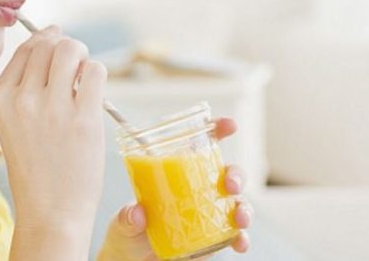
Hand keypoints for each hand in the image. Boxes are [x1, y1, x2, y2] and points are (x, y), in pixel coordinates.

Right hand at [0, 25, 107, 228]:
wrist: (50, 211)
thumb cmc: (38, 167)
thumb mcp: (15, 123)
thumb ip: (27, 85)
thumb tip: (56, 36)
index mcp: (0, 98)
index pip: (27, 48)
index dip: (47, 40)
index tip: (59, 43)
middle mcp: (22, 98)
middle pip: (50, 44)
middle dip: (68, 48)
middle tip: (77, 68)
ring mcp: (52, 107)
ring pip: (72, 50)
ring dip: (84, 58)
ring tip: (85, 80)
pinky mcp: (83, 118)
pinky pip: (96, 71)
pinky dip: (98, 76)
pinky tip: (94, 95)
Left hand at [97, 118, 251, 260]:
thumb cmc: (129, 231)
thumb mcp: (123, 222)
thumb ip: (128, 217)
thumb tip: (138, 213)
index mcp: (177, 172)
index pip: (200, 144)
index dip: (217, 130)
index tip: (228, 125)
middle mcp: (198, 188)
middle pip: (227, 172)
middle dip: (236, 174)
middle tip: (229, 183)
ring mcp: (209, 212)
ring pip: (238, 202)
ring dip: (244, 206)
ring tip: (239, 217)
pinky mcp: (215, 236)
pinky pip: (236, 234)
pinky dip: (242, 237)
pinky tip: (240, 242)